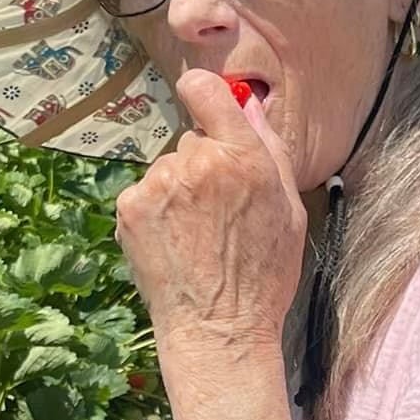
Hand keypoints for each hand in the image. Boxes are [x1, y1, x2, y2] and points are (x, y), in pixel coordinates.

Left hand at [114, 70, 306, 352]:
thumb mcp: (289, 210)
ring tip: (197, 236)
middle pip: (192, 140)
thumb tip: (248, 104)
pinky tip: (175, 243)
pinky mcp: (130, 208)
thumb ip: (270, 149)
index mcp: (243, 157)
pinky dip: (155, 212)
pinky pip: (144, 193)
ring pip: (168, 169)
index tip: (203, 100)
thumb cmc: (262, 276)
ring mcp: (158, 185)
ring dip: (178, 191)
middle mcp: (197, 163)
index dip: (204, 92)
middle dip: (204, 164)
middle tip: (218, 212)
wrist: (217, 328)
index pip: (207, 90)